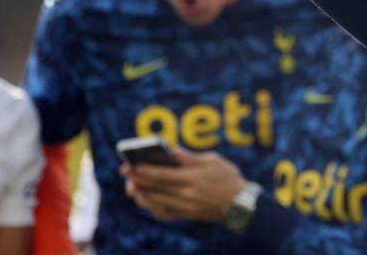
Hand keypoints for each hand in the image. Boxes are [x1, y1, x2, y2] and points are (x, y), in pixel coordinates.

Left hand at [121, 148, 246, 222]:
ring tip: (133, 185)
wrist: (240, 203)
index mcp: (193, 177)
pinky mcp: (187, 215)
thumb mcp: (212, 160)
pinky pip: (164, 212)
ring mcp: (186, 207)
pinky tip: (148, 198)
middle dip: (138, 179)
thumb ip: (189, 157)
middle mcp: (187, 194)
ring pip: (156, 201)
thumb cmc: (228, 176)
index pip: (161, 174)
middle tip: (126, 172)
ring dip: (142, 193)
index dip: (143, 170)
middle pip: (155, 188)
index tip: (130, 164)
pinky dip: (153, 205)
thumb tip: (170, 150)